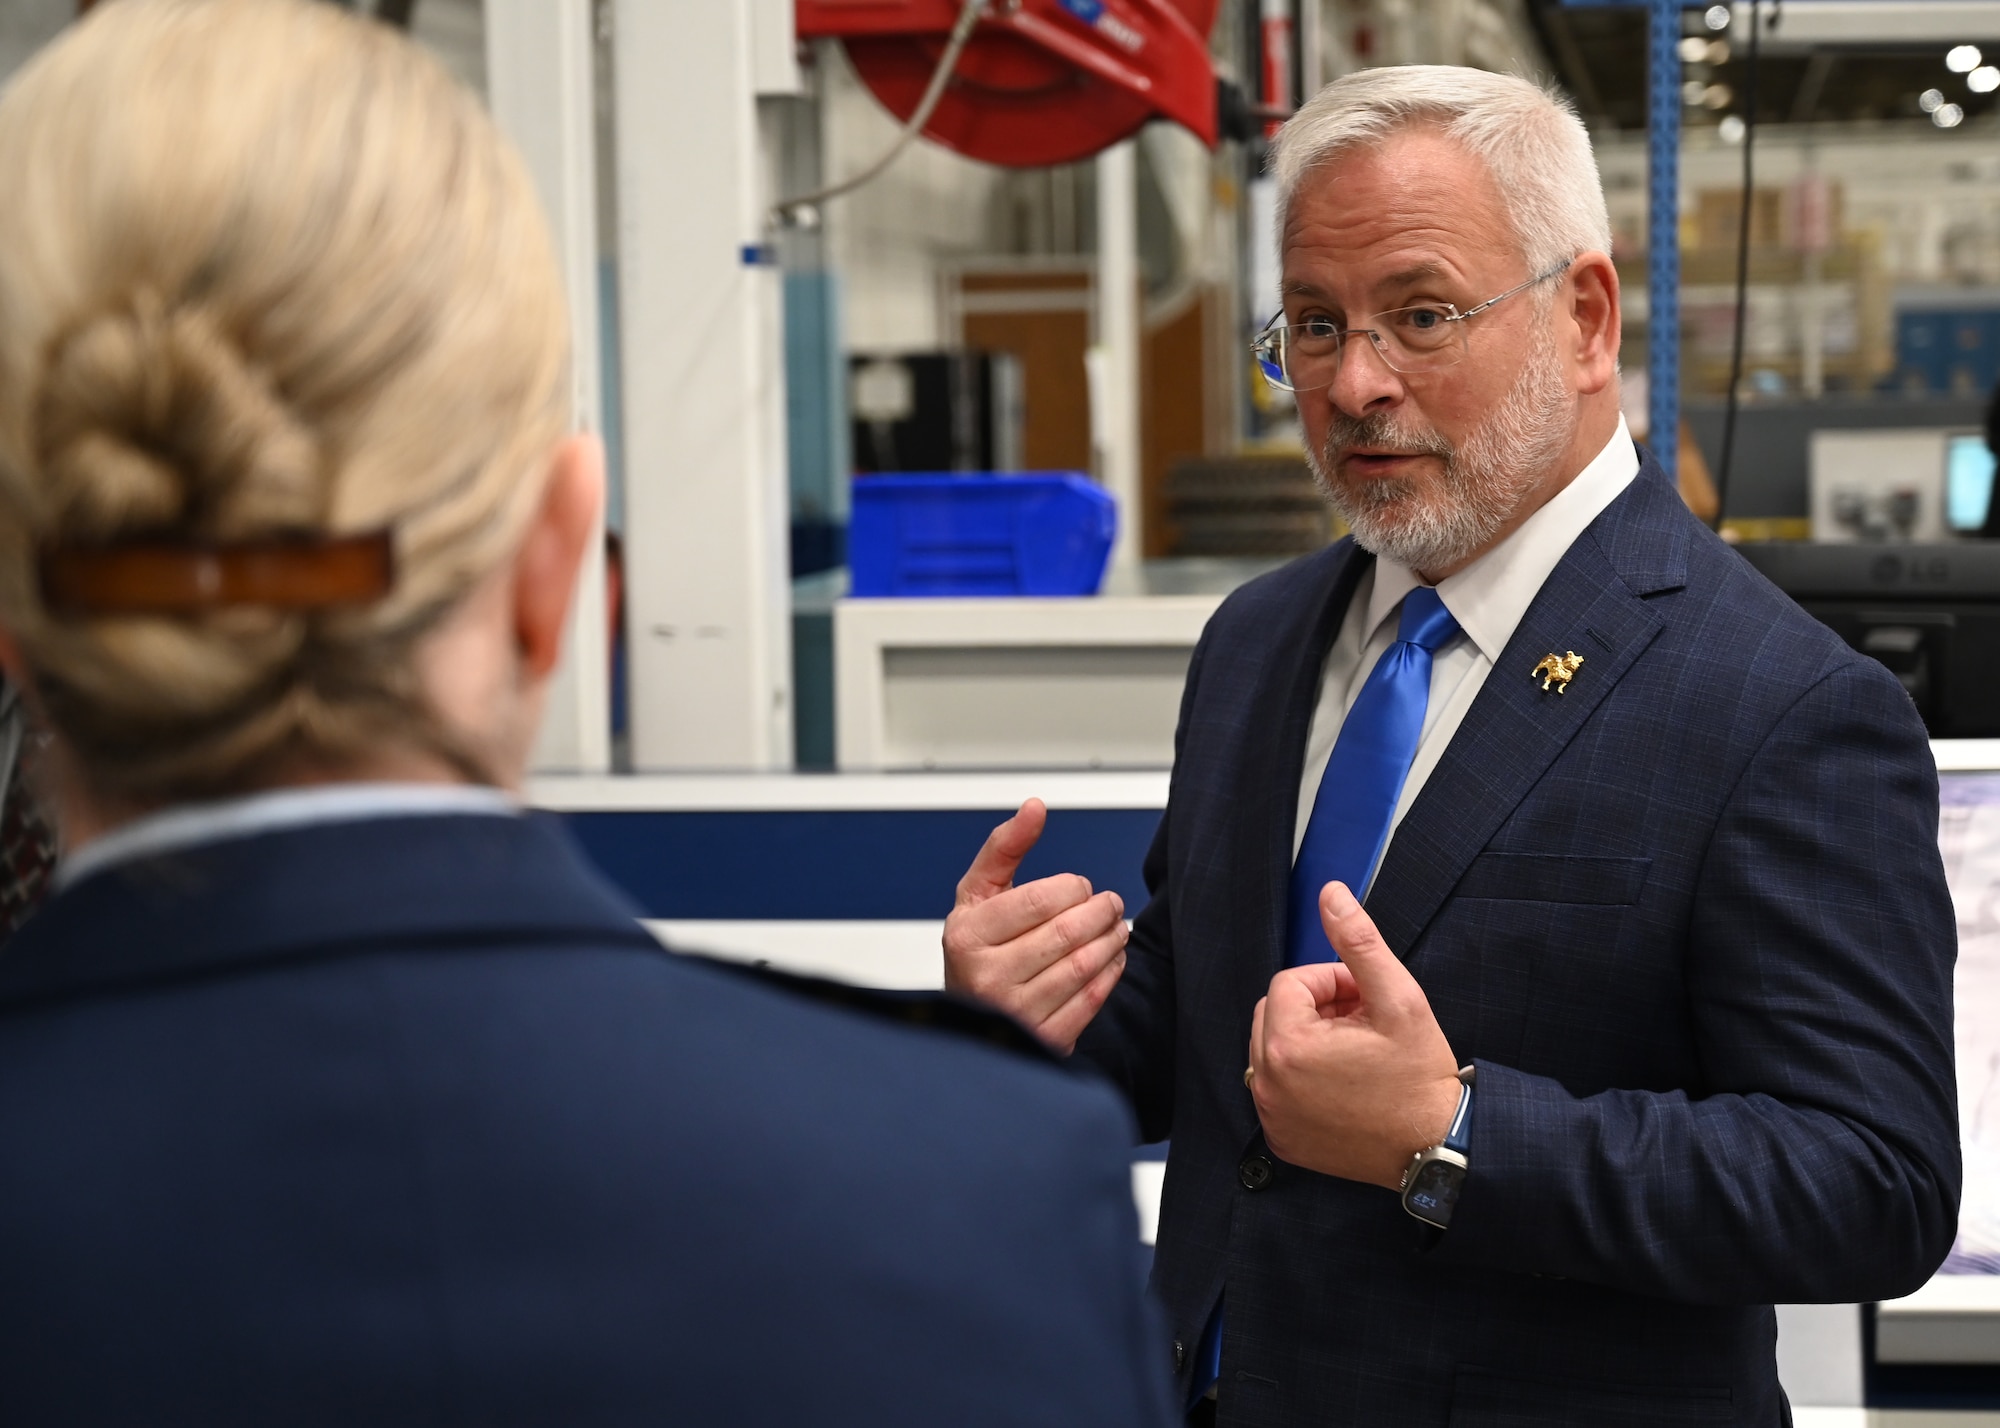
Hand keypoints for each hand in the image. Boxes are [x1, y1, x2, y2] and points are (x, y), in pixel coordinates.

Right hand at [943, 799, 1128, 1054]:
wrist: (967, 1020)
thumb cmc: (977, 949)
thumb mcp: (977, 894)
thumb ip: (1004, 847)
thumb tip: (1035, 807)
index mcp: (967, 936)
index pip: (1039, 901)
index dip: (1073, 888)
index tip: (1082, 886)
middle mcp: (986, 977)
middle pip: (1066, 933)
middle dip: (1101, 911)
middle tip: (1112, 903)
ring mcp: (1015, 1013)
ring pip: (1082, 967)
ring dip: (1111, 941)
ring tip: (1117, 927)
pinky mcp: (1042, 1040)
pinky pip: (1089, 1003)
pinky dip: (1110, 975)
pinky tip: (1113, 958)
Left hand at [1248, 881, 1462, 1189]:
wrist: (1435, 1147)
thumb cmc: (1419, 1076)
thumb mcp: (1397, 998)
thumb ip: (1359, 941)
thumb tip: (1330, 894)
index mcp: (1288, 1045)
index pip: (1290, 982)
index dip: (1331, 983)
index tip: (1365, 1001)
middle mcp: (1267, 1082)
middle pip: (1275, 1013)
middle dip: (1317, 1009)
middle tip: (1362, 1025)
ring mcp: (1271, 1114)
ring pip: (1273, 1048)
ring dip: (1308, 1040)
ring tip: (1355, 1053)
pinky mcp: (1281, 1138)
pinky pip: (1277, 1088)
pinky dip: (1301, 1078)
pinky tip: (1342, 1085)